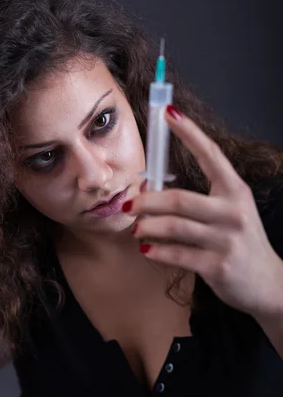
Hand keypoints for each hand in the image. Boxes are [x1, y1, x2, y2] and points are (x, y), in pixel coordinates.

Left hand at [126, 105, 282, 317]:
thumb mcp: (230, 213)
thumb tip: (151, 191)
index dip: (189, 133)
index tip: (169, 113)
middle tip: (129, 203)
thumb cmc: (240, 242)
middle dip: (147, 201)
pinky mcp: (217, 265)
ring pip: (174, 227)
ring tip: (136, 228)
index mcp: (235, 191)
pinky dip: (157, 251)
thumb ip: (200, 200)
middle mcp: (233, 212)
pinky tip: (147, 250)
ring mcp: (226, 239)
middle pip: (179, 199)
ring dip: (147, 226)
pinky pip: (178, 255)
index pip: (211, 155)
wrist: (266, 283)